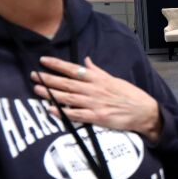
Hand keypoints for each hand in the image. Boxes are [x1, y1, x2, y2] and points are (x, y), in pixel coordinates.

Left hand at [33, 57, 161, 142]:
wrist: (143, 111)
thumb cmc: (129, 95)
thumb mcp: (113, 79)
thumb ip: (97, 71)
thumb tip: (86, 60)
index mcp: (98, 79)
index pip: (73, 69)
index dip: (57, 65)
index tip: (43, 60)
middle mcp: (94, 90)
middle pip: (67, 83)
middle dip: (49, 79)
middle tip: (34, 75)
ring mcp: (94, 104)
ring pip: (68, 97)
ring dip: (51, 93)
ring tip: (37, 90)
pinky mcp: (97, 118)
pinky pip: (76, 115)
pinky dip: (63, 112)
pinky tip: (51, 109)